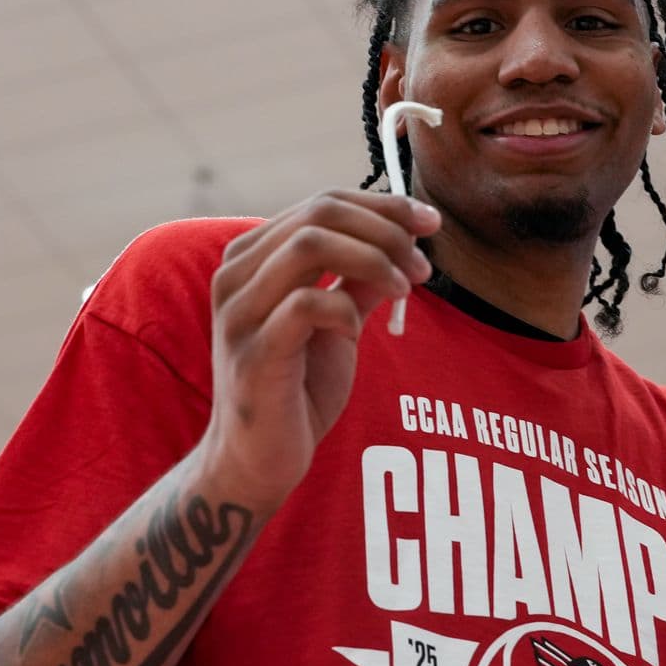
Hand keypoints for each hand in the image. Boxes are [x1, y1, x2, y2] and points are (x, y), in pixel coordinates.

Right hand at [198, 190, 438, 508]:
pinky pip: (305, 305)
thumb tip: (405, 240)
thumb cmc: (296, 390)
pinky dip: (346, 309)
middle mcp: (236, 275)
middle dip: (385, 231)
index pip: (323, 203)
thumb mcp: (338, 323)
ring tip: (403, 292)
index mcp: (253, 258)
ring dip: (372, 260)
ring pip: (309, 245)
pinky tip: (358, 333)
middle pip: (319, 213)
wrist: (258, 462)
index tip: (430, 223)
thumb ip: (360, 279)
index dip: (383, 206)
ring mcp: (238, 313)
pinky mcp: (252, 354)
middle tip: (421, 266)